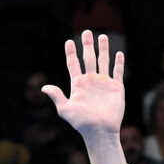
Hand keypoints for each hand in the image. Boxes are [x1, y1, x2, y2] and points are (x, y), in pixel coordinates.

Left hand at [42, 31, 125, 146]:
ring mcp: (103, 83)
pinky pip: (117, 72)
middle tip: (86, 32)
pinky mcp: (116, 87)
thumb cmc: (81, 122)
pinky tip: (119, 53)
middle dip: (87, 45)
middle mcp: (90, 81)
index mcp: (78, 85)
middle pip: (88, 59)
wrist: (100, 131)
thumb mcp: (65, 109)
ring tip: (102, 36)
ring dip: (103, 49)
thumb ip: (57, 96)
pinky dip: (118, 63)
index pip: (73, 64)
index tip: (69, 42)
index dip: (71, 53)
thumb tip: (43, 87)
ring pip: (103, 61)